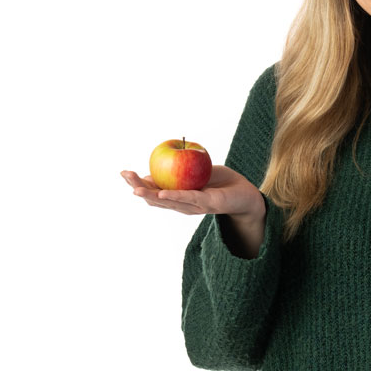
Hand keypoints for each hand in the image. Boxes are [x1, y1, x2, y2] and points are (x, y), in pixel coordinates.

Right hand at [121, 165, 264, 221]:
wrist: (246, 194)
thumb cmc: (221, 182)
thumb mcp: (197, 172)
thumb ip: (179, 170)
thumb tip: (158, 164)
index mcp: (178, 197)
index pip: (153, 192)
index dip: (137, 184)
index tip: (124, 173)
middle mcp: (183, 205)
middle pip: (155, 199)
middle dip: (138, 188)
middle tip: (125, 176)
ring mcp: (194, 206)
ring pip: (168, 202)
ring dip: (151, 195)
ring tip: (136, 189)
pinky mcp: (208, 204)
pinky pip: (189, 199)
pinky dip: (175, 196)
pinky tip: (163, 193)